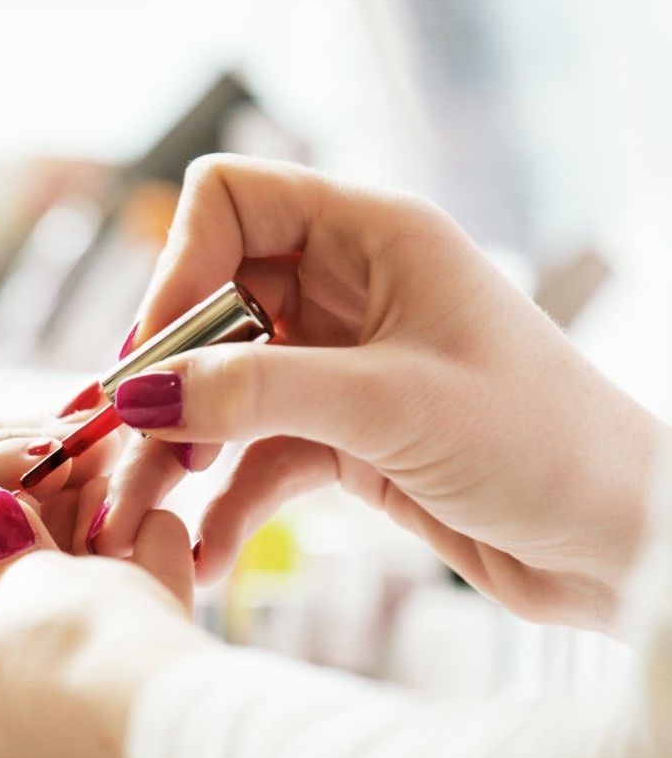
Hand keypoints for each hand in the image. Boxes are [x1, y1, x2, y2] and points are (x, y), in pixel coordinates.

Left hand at [0, 489, 210, 757]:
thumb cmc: (80, 653)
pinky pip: (86, 723)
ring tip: (120, 543)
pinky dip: (112, 660)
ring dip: (70, 621)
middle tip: (48, 545)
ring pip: (34, 694)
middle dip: (10, 599)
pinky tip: (159, 569)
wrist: (192, 740)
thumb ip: (3, 552)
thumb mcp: (31, 578)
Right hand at [86, 155, 662, 630]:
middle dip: (166, 379)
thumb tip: (138, 393)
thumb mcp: (387, 408)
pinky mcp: (346, 439)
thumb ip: (254, 394)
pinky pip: (255, 457)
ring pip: (223, 390)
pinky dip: (225, 503)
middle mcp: (352, 289)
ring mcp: (344, 366)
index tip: (158, 357)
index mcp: (375, 238)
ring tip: (145, 519)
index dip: (180, 270)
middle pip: (210, 304)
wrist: (624, 547)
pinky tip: (206, 555)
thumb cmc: (543, 446)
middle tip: (136, 447)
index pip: (230, 202)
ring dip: (179, 452)